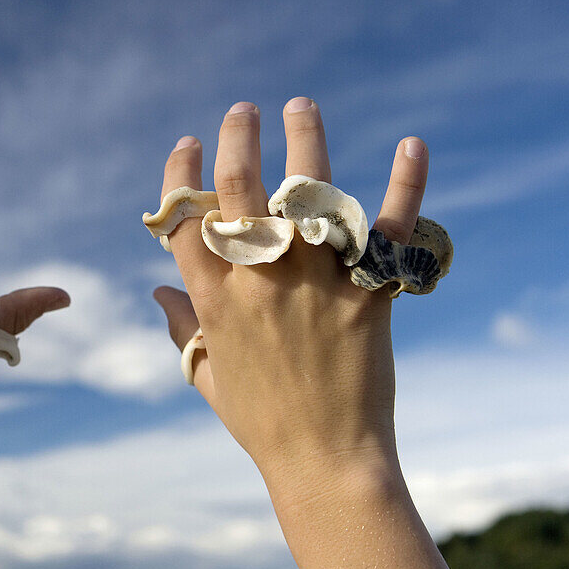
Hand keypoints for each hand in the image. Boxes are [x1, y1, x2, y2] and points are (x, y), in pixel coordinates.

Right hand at [153, 98, 427, 480]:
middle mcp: (261, 281)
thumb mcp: (209, 376)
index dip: (181, 174)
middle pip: (237, 188)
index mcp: (215, 301)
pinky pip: (391, 230)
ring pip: (307, 191)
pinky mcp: (370, 295)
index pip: (185, 219)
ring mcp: (317, 284)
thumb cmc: (262, 423)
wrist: (326, 462)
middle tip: (243, 110)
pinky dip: (405, 185)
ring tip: (300, 106)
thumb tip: (157, 294)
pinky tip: (411, 145)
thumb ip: (182, 330)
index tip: (190, 143)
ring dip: (303, 138)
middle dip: (236, 137)